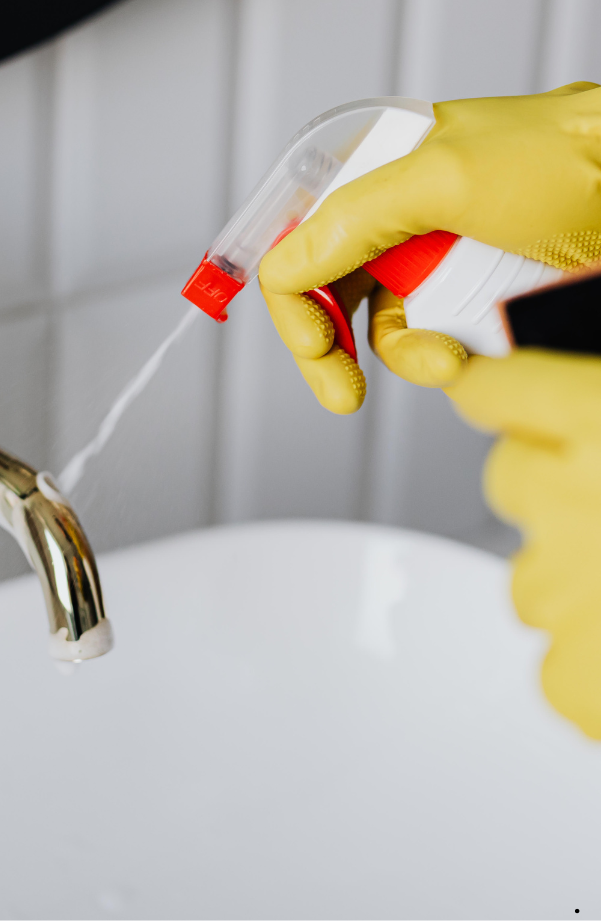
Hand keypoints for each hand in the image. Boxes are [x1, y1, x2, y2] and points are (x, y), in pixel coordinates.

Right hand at [258, 83, 600, 412]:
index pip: (300, 238)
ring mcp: (437, 259)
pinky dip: (440, 356)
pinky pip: (432, 338)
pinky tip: (463, 357)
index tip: (311, 343)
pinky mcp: (472, 295)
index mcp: (379, 172)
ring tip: (442, 362)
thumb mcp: (450, 179)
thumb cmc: (576, 159)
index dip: (294, 294)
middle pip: (329, 291)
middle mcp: (400, 217)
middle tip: (340, 389)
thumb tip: (286, 265)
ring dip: (403, 355)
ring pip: (383, 326)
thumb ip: (355, 219)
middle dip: (332, 346)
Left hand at [447, 350, 600, 738]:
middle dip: (553, 489)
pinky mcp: (580, 681)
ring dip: (578, 582)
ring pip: (527, 578)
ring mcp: (570, 592)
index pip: (494, 387)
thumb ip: (591, 413)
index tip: (475, 384)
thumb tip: (569, 411)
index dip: (490, 388)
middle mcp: (572, 498)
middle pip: (509, 480)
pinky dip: (590, 667)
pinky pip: (553, 668)